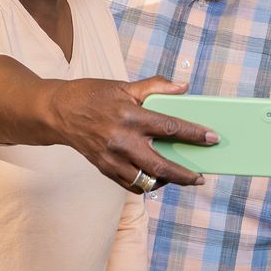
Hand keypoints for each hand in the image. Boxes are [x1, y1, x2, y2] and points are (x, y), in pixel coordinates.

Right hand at [46, 77, 211, 191]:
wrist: (57, 112)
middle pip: (162, 166)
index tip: (212, 138)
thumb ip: (155, 87)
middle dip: (185, 174)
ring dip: (166, 182)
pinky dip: (146, 184)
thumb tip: (183, 87)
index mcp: (130, 116)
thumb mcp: (124, 86)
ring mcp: (112, 158)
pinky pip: (130, 184)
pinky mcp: (104, 168)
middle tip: (200, 177)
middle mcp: (122, 141)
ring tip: (180, 178)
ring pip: (146, 180)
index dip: (195, 134)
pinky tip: (157, 179)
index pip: (170, 127)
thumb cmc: (92, 95)